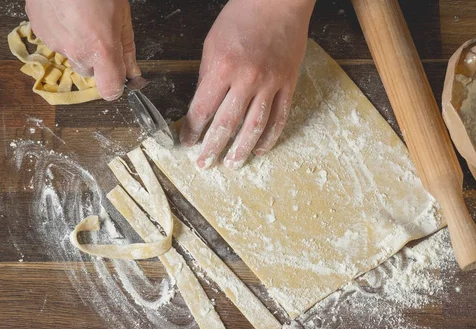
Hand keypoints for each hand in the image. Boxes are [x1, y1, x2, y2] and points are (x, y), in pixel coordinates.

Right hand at [25, 0, 140, 100]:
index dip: (115, 86)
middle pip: (91, 71)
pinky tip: (68, 12)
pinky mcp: (39, 31)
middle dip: (98, 58)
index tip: (119, 77)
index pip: (109, 91)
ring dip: (79, 44)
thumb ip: (127, 50)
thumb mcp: (122, 17)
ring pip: (72, 55)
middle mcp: (76, 50)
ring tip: (83, 17)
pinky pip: (55, 40)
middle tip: (101, 32)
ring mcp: (54, 42)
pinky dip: (62, 31)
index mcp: (101, 49)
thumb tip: (133, 73)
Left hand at [180, 0, 314, 168]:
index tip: (187, 142)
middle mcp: (247, 79)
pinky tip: (260, 149)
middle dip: (213, 148)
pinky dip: (270, 137)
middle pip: (227, 124)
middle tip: (205, 164)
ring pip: (255, 126)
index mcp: (223, 67)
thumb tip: (204, 105)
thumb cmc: (242, 17)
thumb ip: (208, 75)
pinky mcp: (288, 84)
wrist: (278, 2)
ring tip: (233, 165)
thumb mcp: (212, 42)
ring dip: (242, 150)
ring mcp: (270, 84)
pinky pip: (280, 117)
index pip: (203, 109)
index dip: (193, 130)